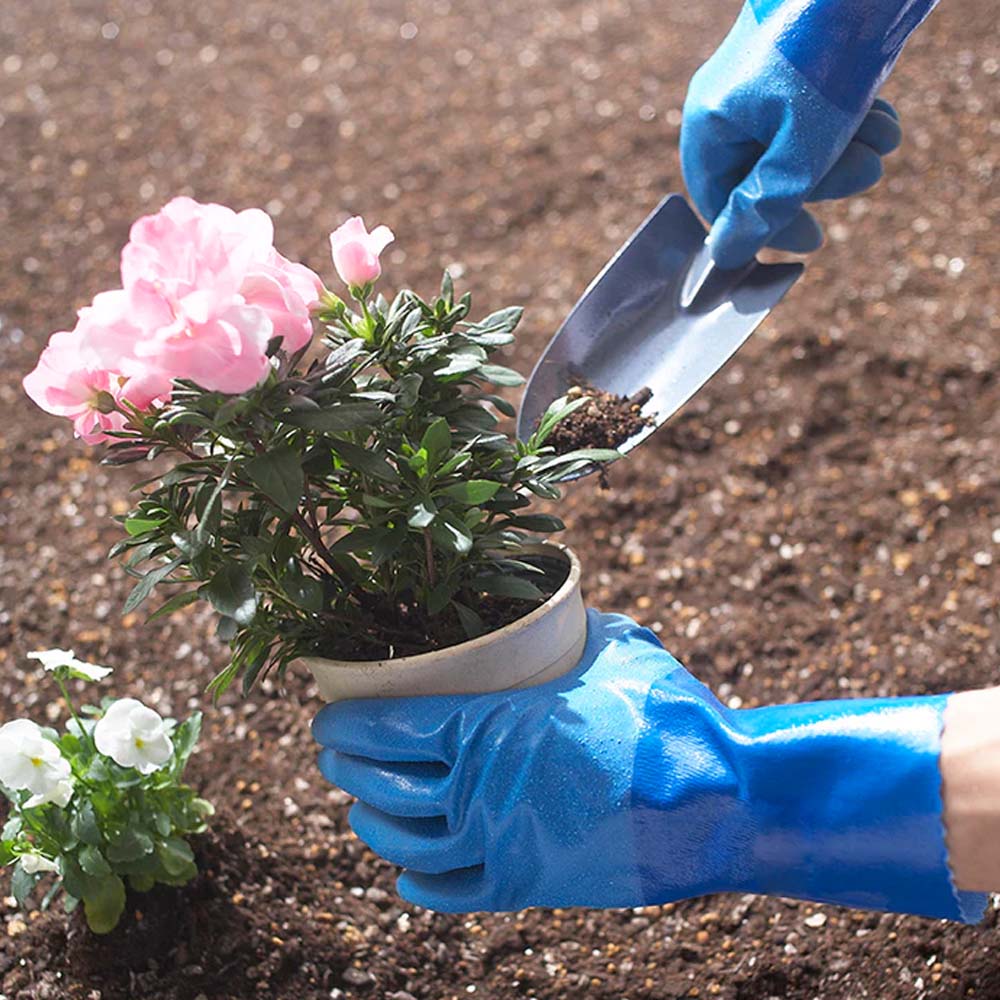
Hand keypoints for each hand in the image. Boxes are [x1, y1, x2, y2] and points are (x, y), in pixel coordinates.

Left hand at [313, 611, 983, 920]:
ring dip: (371, 819)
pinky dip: (416, 881)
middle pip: (382, 782)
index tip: (326, 714)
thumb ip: (566, 629)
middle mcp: (482, 793)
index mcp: (494, 727)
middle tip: (335, 751)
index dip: (345, 720)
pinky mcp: (528, 886)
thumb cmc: (669, 715)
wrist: (721, 802)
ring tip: (362, 802)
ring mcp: (501, 845)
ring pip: (404, 840)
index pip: (388, 725)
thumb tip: (546, 608)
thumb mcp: (615, 648)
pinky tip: (406, 869)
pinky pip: (448, 894)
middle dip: (346, 765)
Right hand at [681, 0, 935, 267]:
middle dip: (824, 177)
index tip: (812, 239)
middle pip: (766, 172)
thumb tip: (727, 256)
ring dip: (847, 151)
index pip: (720, 198)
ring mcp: (762, 86)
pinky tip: (882, 118)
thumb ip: (763, 207)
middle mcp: (729, 106)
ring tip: (883, 139)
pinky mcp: (797, 69)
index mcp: (710, 123)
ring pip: (799, 145)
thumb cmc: (823, 59)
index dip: (764, 226)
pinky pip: (816, 116)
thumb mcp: (798, 150)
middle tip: (865, 174)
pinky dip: (851, 125)